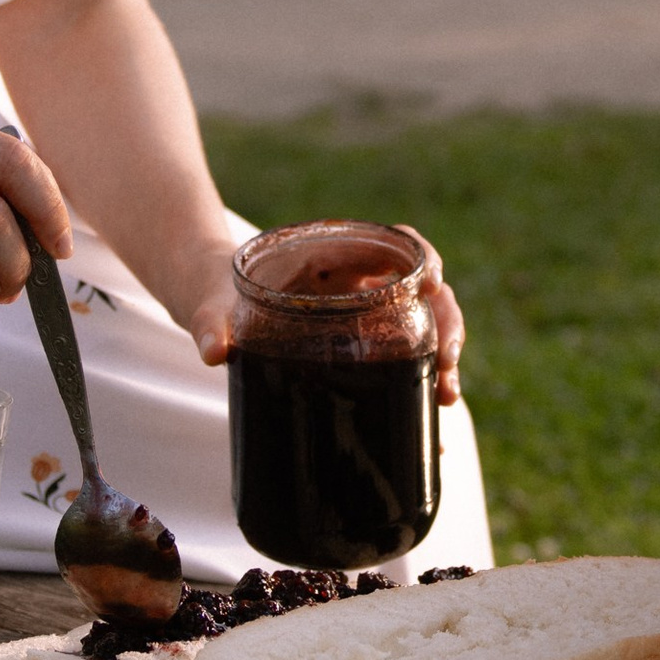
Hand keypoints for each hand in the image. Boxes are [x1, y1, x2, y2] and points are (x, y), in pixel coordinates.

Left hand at [185, 232, 466, 403]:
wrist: (215, 313)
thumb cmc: (217, 297)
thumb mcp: (213, 307)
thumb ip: (212, 322)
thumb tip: (213, 351)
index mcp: (332, 255)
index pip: (395, 242)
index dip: (422, 258)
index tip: (431, 284)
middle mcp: (360, 281)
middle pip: (423, 290)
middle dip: (446, 323)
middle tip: (448, 363)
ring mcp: (367, 314)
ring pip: (424, 326)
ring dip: (444, 357)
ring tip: (445, 398)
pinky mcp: (365, 345)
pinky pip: (406, 357)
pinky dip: (423, 382)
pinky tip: (433, 418)